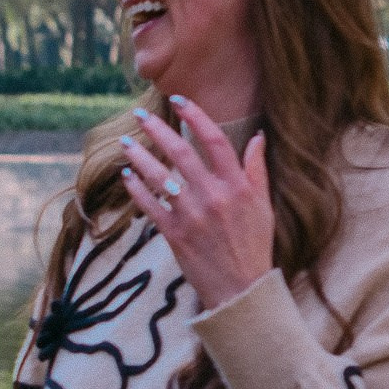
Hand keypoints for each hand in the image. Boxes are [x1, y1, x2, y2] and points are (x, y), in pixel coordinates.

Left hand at [119, 96, 274, 309]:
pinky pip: (149, 206)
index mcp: (238, 186)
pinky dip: (136, 189)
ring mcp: (192, 215)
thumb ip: (257, 170)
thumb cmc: (255, 246)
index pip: (215, 140)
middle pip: (182, 153)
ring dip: (139, 156)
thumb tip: (256, 138)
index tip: (178, 99)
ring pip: (160, 177)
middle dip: (157, 130)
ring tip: (125, 142)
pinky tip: (126, 176)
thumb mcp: (263, 206)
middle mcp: (214, 196)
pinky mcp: (175, 235)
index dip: (195, 116)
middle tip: (139, 115)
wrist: (241, 289)